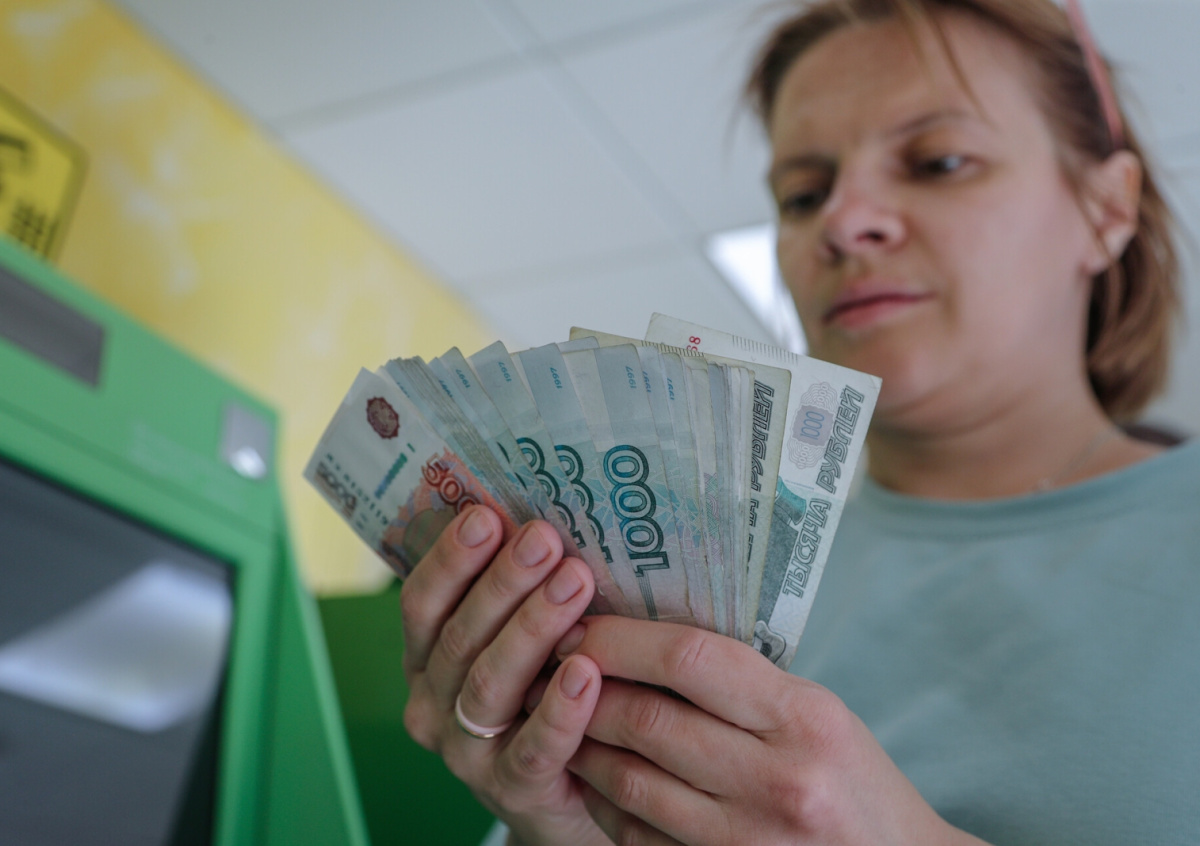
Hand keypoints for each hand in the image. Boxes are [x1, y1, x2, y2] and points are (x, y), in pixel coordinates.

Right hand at [399, 506, 611, 845]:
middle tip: (544, 538)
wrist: (570, 798)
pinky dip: (559, 708)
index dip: (451, 559)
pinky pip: (534, 748)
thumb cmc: (545, 697)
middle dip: (503, 582)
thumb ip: (518, 596)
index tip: (486, 514)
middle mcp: (434, 705)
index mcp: (426, 661)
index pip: (422, 604)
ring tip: (574, 582)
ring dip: (533, 627)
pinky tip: (586, 671)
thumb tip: (547, 516)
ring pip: (490, 684)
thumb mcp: (520, 644)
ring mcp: (468, 754)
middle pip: (459, 637)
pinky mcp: (512, 791)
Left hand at [558, 617, 988, 845]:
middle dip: (586, 688)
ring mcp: (747, 839)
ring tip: (563, 715)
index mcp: (804, 718)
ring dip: (583, 744)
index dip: (622, 639)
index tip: (584, 625)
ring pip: (629, 782)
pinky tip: (593, 773)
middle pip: (648, 721)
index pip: (691, 660)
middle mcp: (777, 780)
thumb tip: (644, 640)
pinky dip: (604, 800)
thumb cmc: (855, 781)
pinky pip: (636, 835)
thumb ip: (743, 682)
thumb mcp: (819, 712)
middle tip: (554, 665)